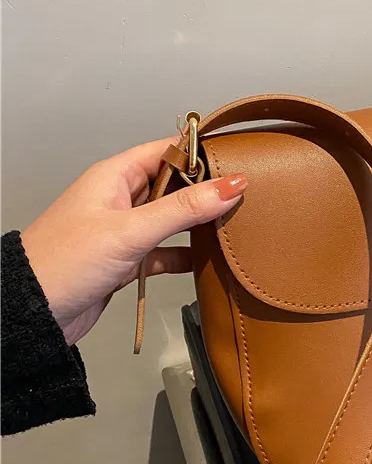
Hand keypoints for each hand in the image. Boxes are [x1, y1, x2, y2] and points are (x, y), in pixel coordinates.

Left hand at [21, 137, 246, 345]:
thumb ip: (184, 208)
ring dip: (198, 224)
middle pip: (174, 185)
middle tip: (245, 196)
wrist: (33, 312)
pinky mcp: (128, 260)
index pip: (167, 151)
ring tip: (234, 226)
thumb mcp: (131, 230)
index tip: (237, 161)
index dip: (201, 153)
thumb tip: (232, 185)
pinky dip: (185, 255)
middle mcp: (121, 199)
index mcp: (115, 176)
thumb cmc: (67, 261)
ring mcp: (125, 230)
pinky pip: (165, 251)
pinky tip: (208, 262)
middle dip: (206, 190)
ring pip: (172, 219)